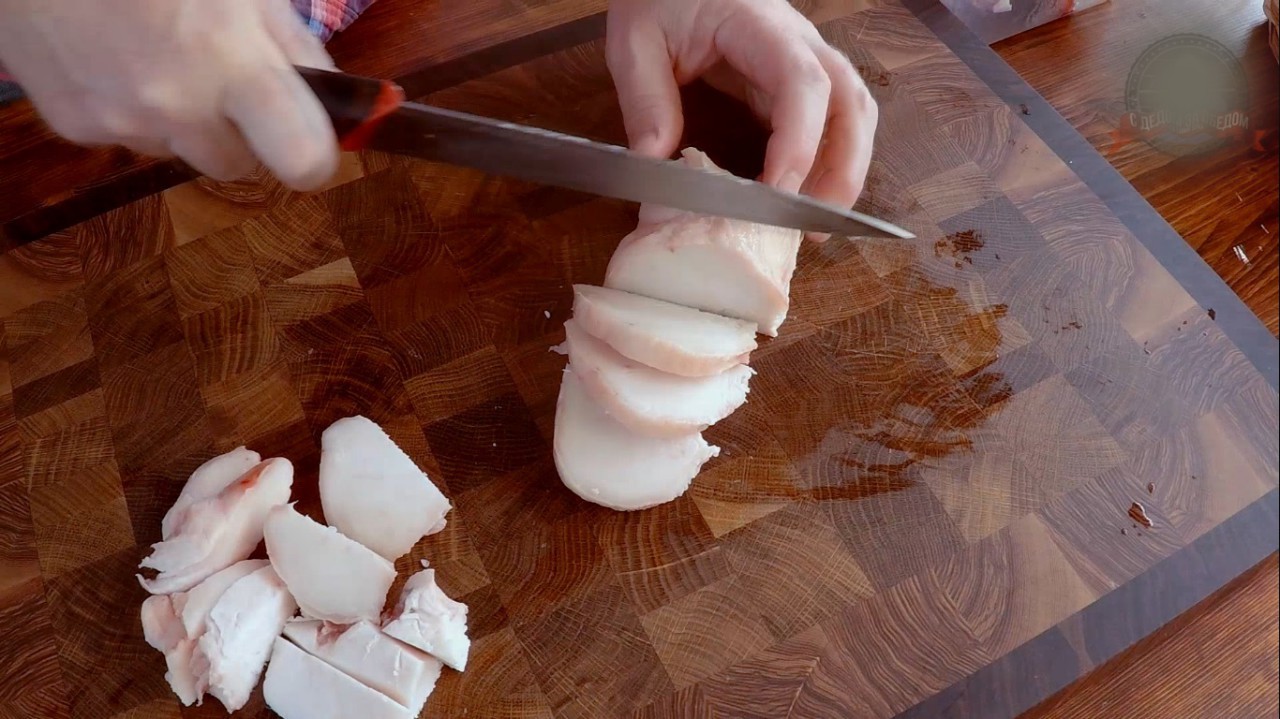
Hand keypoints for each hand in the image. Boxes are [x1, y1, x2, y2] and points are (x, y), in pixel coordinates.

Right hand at [0, 0, 339, 189]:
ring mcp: (120, 121)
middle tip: (222, 79)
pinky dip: (130, 108)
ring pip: (180, 151)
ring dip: (183, 120)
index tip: (312, 143)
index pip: (302, 159)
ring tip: (159, 53)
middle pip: (236, 166)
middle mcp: (177, 106)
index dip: (315, 158)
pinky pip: (128, 136)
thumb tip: (333, 95)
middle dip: (240, 133)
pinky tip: (114, 54)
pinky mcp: (74, 125)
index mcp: (230, 64)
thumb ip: (291, 43)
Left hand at [606, 0, 877, 238]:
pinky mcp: (795, 81)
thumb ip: (645, 98)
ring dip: (844, 171)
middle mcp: (798, 42)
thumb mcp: (635, 39)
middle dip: (843, 168)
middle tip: (813, 227)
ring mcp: (804, 60)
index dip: (799, 141)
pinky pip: (829, 123)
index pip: (802, 83)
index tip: (776, 191)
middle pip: (850, 102)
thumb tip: (653, 162)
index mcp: (761, 27)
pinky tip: (800, 201)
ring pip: (852, 115)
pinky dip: (826, 164)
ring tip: (814, 226)